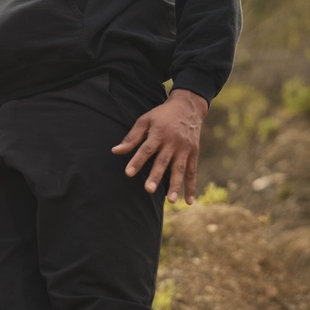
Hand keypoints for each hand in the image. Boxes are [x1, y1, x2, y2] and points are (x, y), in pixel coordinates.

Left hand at [112, 88, 208, 204]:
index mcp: (159, 133)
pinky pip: (193, 172)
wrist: (188, 107)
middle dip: (156, 176)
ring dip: (176, 186)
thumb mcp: (145, 120)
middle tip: (148, 190)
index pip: (146, 149)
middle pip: (163, 161)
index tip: (128, 173)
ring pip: (180, 169)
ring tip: (171, 201)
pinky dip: (191, 187)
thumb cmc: (162, 115)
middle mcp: (173, 142)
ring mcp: (185, 149)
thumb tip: (115, 151)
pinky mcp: (194, 153)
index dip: (137, 161)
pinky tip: (188, 202)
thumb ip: (132, 137)